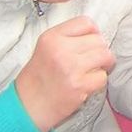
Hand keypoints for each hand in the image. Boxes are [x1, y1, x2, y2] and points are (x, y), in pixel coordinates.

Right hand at [15, 16, 115, 131]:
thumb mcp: (45, 48)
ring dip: (103, 65)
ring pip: (105, 56)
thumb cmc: (37, 79)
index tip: (90, 42)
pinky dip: (98, 81)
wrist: (25, 108)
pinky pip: (102, 77)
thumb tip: (96, 33)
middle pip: (99, 40)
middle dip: (99, 51)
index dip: (92, 33)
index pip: (86, 22)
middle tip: (91, 61)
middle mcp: (60, 50)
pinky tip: (86, 84)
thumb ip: (67, 37)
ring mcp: (71, 68)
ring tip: (92, 70)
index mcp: (51, 38)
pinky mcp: (79, 86)